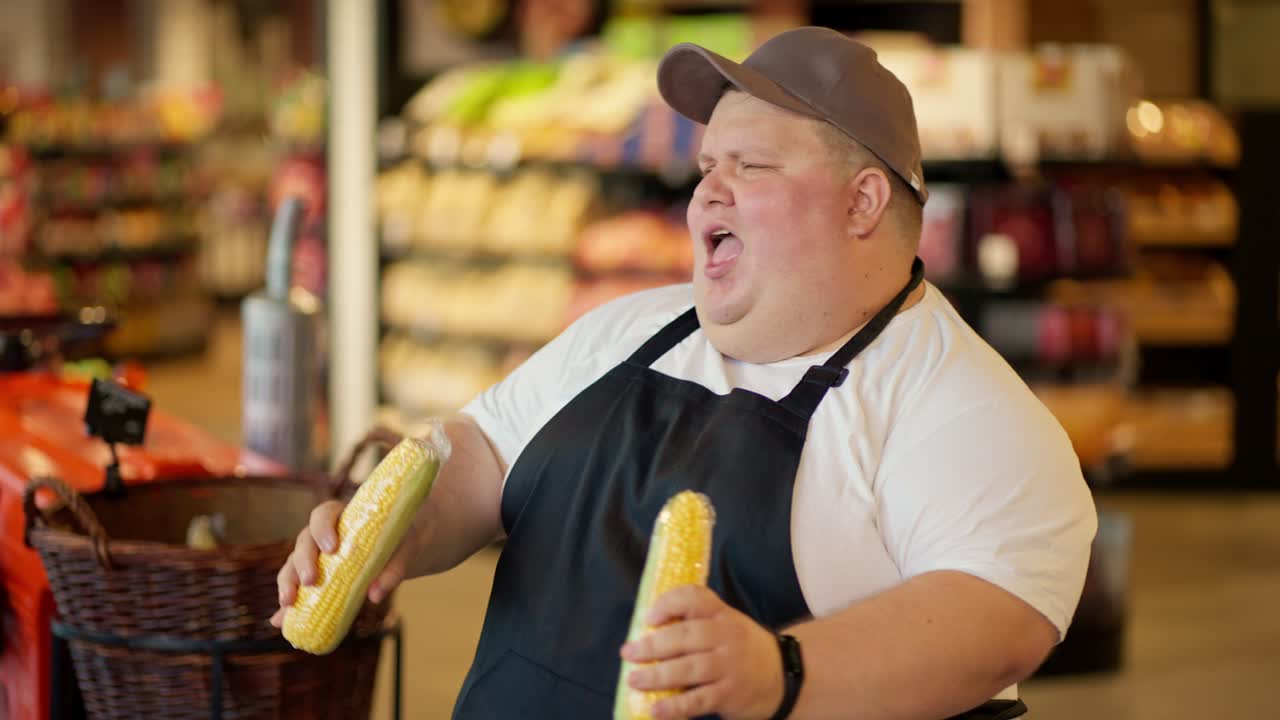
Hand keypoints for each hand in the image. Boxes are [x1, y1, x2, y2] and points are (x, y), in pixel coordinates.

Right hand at [268, 500, 420, 627]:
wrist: (398, 548)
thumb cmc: (399, 542)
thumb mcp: (404, 550)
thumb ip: (393, 569)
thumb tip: (374, 595)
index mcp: (342, 517)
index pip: (324, 514)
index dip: (323, 528)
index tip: (330, 548)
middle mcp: (323, 534)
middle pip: (304, 541)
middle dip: (303, 561)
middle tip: (310, 580)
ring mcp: (315, 555)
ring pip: (293, 564)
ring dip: (288, 582)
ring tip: (288, 603)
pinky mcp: (315, 577)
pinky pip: (297, 588)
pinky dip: (288, 605)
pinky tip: (282, 620)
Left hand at [620, 585, 784, 719]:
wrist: (785, 676)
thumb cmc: (743, 648)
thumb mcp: (728, 625)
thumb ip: (697, 622)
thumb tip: (648, 631)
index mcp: (722, 615)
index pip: (695, 598)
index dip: (669, 604)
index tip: (649, 617)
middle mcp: (727, 637)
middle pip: (686, 636)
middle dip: (653, 645)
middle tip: (628, 652)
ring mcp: (730, 666)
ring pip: (689, 668)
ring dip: (658, 675)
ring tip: (635, 680)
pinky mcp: (730, 695)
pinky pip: (698, 700)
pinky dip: (675, 706)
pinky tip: (656, 710)